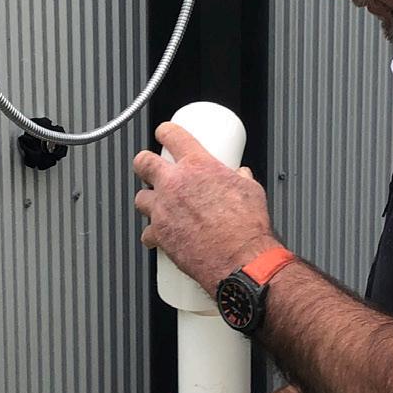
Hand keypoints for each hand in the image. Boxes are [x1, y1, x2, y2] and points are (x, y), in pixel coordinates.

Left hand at [132, 122, 278, 296]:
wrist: (240, 260)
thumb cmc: (247, 228)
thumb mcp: (251, 191)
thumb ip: (241, 178)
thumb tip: (241, 175)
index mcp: (197, 166)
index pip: (172, 135)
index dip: (165, 131)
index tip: (163, 133)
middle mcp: (174, 184)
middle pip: (143, 162)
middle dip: (144, 163)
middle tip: (149, 166)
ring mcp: (163, 209)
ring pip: (140, 197)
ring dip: (148, 200)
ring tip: (158, 205)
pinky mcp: (159, 234)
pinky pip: (146, 231)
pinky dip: (153, 234)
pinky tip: (161, 235)